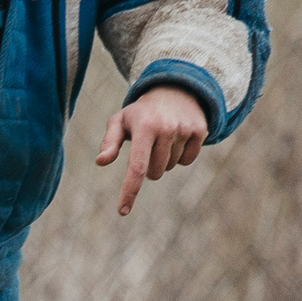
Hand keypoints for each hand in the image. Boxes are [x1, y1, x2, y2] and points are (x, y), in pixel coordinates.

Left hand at [95, 85, 207, 215]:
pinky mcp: (200, 131)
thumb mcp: (120, 121)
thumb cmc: (140, 113)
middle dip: (149, 167)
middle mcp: (166, 128)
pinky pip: (187, 160)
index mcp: (143, 127)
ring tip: (163, 137)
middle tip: (148, 146)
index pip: (137, 167)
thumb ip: (109, 142)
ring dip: (165, 159)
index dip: (130, 191)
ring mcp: (185, 129)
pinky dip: (181, 156)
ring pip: (171, 167)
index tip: (122, 211)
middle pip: (155, 173)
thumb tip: (100, 161)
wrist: (174, 89)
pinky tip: (177, 138)